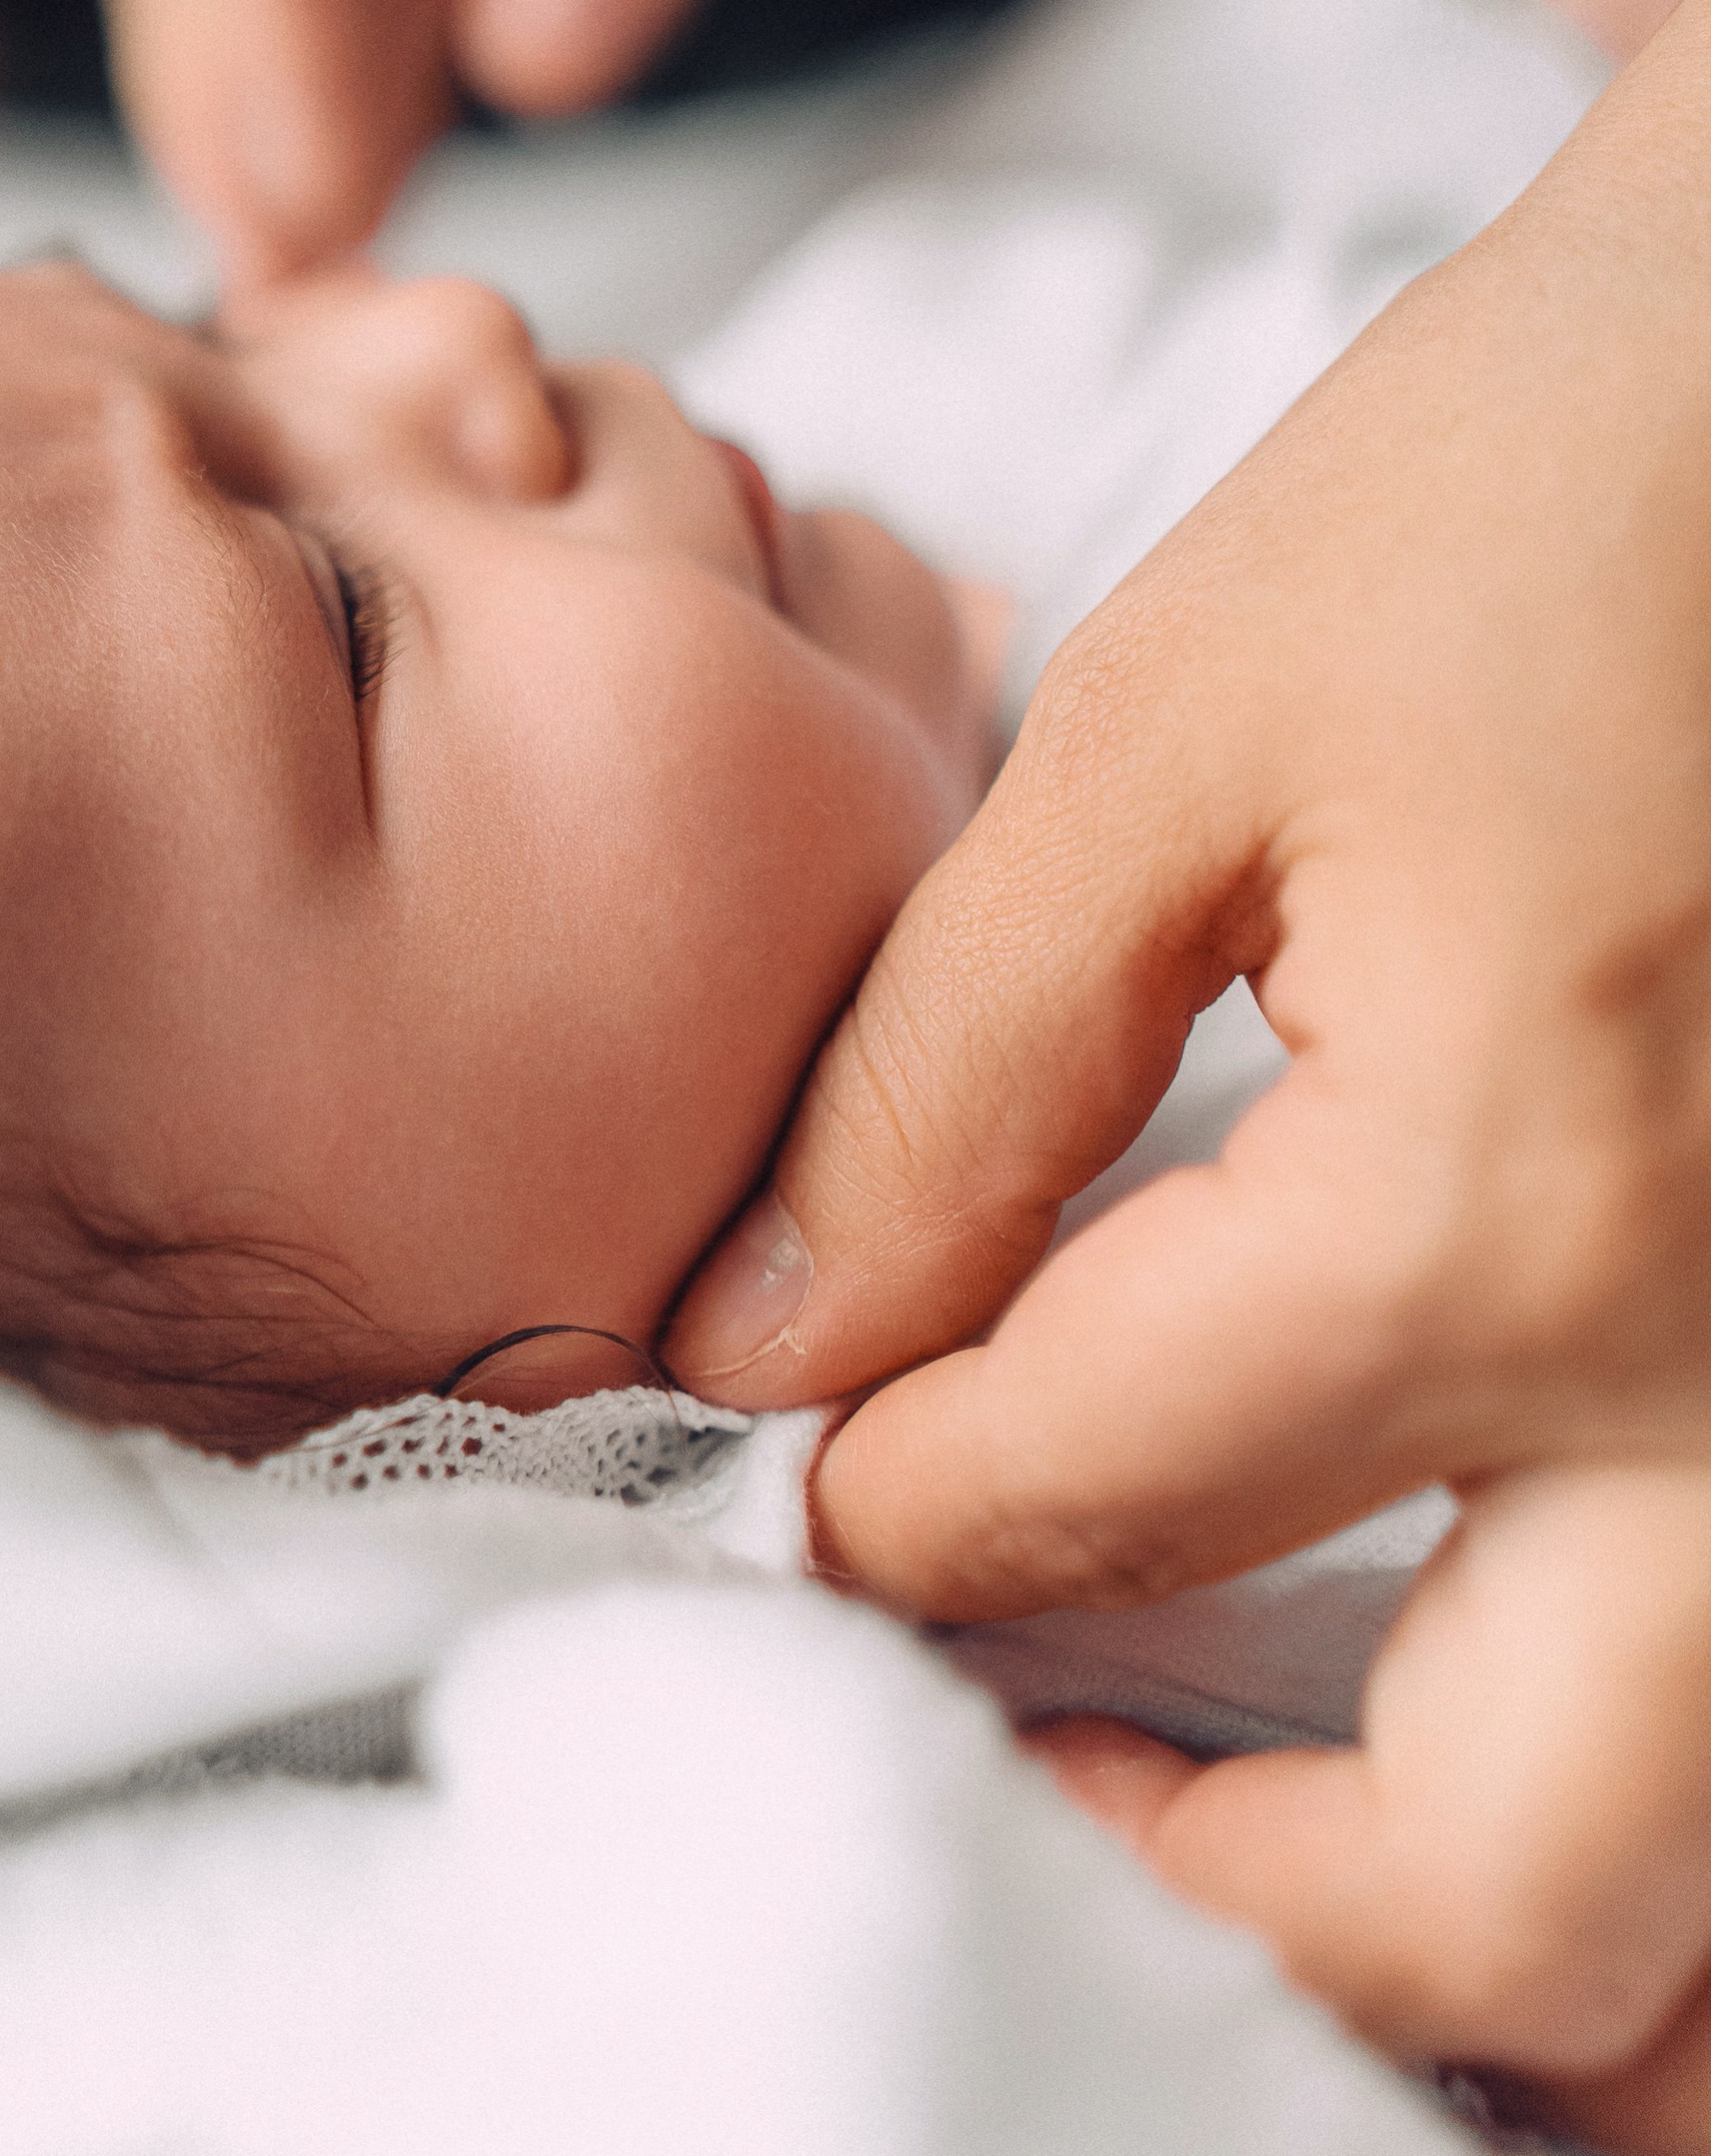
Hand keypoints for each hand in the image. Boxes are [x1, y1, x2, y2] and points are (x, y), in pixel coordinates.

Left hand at [665, 0, 1710, 2144]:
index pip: (1098, 1489)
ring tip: (1255, 1793)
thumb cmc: (1537, 476)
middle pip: (1489, 1895)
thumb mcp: (1171, 735)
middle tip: (1023, 1737)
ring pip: (1694, 1890)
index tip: (793, 1465)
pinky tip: (1473, 1690)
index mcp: (1504, 1205)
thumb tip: (776, 1338)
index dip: (883, 1503)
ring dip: (1459, 1921)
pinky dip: (1620, 1781)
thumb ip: (956, 1071)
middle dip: (1206, 1873)